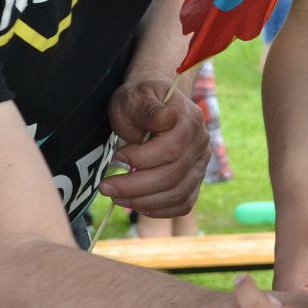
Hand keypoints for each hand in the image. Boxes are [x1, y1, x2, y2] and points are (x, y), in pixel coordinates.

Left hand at [101, 79, 207, 215]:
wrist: (154, 103)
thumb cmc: (140, 100)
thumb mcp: (134, 98)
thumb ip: (147, 110)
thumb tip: (165, 119)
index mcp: (189, 120)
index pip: (170, 151)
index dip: (141, 159)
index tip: (118, 154)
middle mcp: (201, 143)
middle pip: (172, 177)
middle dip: (134, 187)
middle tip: (106, 188)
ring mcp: (200, 163)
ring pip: (177, 195)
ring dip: (143, 202)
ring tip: (116, 197)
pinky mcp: (195, 179)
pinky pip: (183, 203)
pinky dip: (159, 210)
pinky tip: (137, 204)